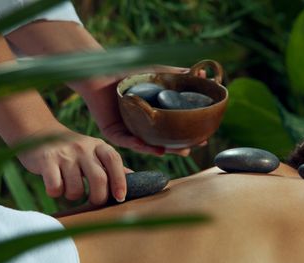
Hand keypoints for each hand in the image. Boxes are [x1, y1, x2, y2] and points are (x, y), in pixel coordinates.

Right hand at [18, 127, 126, 204]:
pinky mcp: (46, 161)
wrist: (38, 133)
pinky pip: (56, 187)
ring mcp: (64, 154)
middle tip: (93, 201)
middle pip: (99, 180)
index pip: (114, 161)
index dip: (120, 181)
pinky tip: (55, 187)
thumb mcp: (94, 152)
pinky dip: (56, 193)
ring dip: (73, 196)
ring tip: (69, 189)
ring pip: (76, 189)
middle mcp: (83, 147)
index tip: (120, 197)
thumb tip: (137, 180)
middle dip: (98, 198)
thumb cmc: (72, 151)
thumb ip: (112, 166)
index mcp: (98, 146)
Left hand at [70, 67, 206, 156]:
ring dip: (158, 150)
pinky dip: (138, 144)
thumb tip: (201, 75)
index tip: (202, 140)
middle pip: (161, 142)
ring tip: (171, 151)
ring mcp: (126, 131)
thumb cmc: (127, 71)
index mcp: (151, 117)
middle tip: (190, 150)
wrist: (101, 70)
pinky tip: (149, 146)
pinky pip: (126, 141)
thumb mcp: (157, 73)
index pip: (172, 130)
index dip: (187, 136)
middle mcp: (140, 127)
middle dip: (176, 149)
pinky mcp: (112, 132)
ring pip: (144, 146)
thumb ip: (178, 75)